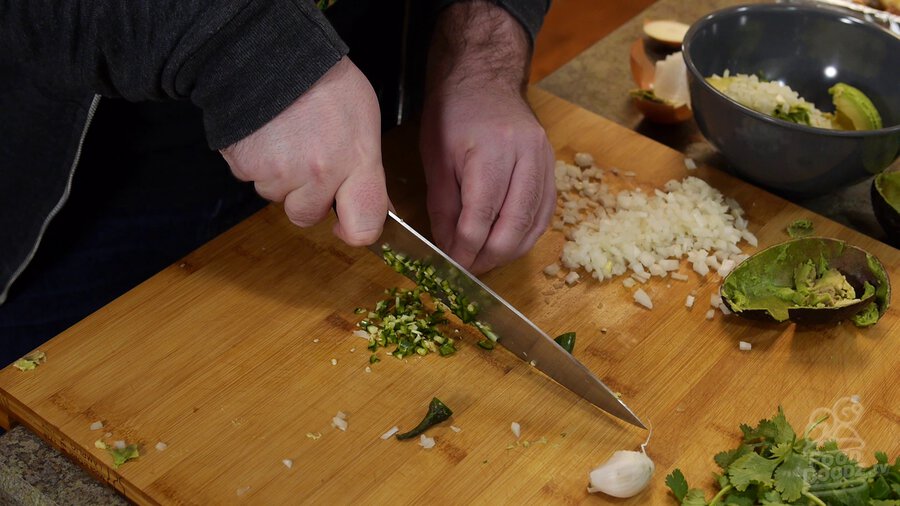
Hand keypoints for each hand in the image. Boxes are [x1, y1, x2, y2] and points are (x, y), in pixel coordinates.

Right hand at [220, 57, 388, 245]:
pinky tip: (267, 134)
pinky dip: (257, 163)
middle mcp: (318, 174)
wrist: (271, 54)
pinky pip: (252, 179)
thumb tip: (377, 207)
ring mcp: (278, 173)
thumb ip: (368, 169)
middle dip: (307, 197)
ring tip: (287, 138)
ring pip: (277, 197)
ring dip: (281, 177)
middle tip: (310, 158)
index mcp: (356, 162)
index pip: (363, 227)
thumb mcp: (364, 121)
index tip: (347, 222)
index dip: (355, 230)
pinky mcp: (245, 167)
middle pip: (307, 216)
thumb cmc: (324, 82)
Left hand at [420, 2, 555, 273]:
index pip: (481, 216)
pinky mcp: (552, 166)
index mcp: (491, 151)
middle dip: (490, 255)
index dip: (466, 248)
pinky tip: (508, 243)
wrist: (484, 79)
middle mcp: (525, 156)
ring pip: (534, 223)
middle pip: (513, 225)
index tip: (453, 264)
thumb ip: (444, 206)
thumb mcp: (436, 158)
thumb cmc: (452, 114)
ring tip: (485, 260)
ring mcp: (544, 161)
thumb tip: (449, 248)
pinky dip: (526, 234)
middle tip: (469, 269)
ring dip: (509, 250)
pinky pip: (545, 212)